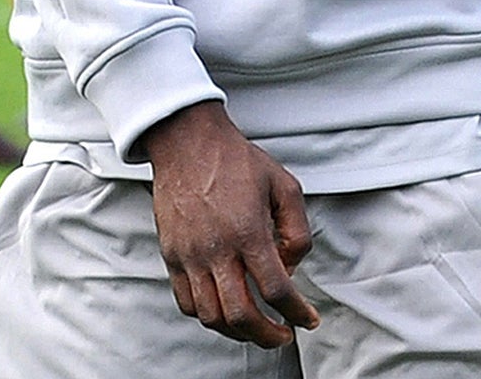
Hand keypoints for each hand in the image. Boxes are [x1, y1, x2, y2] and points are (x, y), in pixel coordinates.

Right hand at [142, 101, 319, 348]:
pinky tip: (226, 312)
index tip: (308, 320)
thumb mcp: (285, 185)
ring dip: (237, 332)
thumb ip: (297, 229)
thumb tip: (293, 266)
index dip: (296, 312)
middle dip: (267, 335)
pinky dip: (209, 317)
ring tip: (257, 329)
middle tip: (283, 336)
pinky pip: (187, 303)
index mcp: (248, 231)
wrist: (189, 145)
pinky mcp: (172, 257)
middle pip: (241, 314)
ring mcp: (189, 256)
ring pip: (211, 316)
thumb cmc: (238, 162)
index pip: (275, 288)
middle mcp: (216, 250)